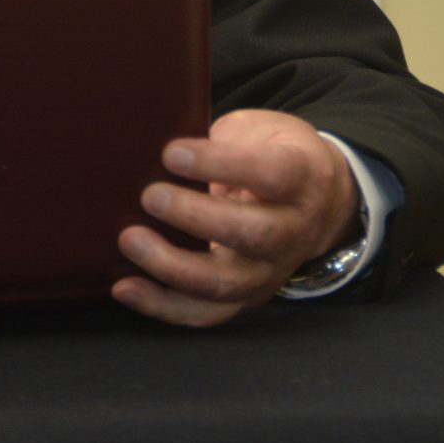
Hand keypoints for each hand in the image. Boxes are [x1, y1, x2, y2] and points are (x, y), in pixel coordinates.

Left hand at [112, 109, 359, 327]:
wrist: (318, 202)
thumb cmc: (272, 153)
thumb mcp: (258, 130)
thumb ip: (221, 138)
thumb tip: (158, 149)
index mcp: (301, 177)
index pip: (269, 173)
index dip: (220, 164)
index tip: (172, 152)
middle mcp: (293, 230)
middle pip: (253, 234)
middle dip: (195, 218)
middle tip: (150, 196)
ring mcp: (271, 270)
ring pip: (228, 283)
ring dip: (173, 266)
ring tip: (130, 240)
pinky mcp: (247, 295)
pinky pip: (208, 312)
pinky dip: (164, 306)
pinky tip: (125, 288)